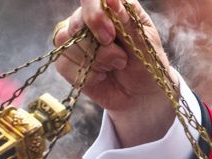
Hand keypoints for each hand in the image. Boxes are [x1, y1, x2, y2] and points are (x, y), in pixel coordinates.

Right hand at [54, 0, 176, 146]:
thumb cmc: (147, 65)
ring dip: (96, 61)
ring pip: (67, 42)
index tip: (110, 36)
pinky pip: (64, 63)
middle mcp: (89, 20)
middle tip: (121, 59)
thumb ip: (126, 21)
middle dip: (99, 47)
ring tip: (115, 67)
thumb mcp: (144, 43)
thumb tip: (111, 0)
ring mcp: (76, 39)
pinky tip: (102, 76)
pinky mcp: (67, 61)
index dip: (95, 15)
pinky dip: (88, 75)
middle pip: (76, 22)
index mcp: (111, 8)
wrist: (143, 95)